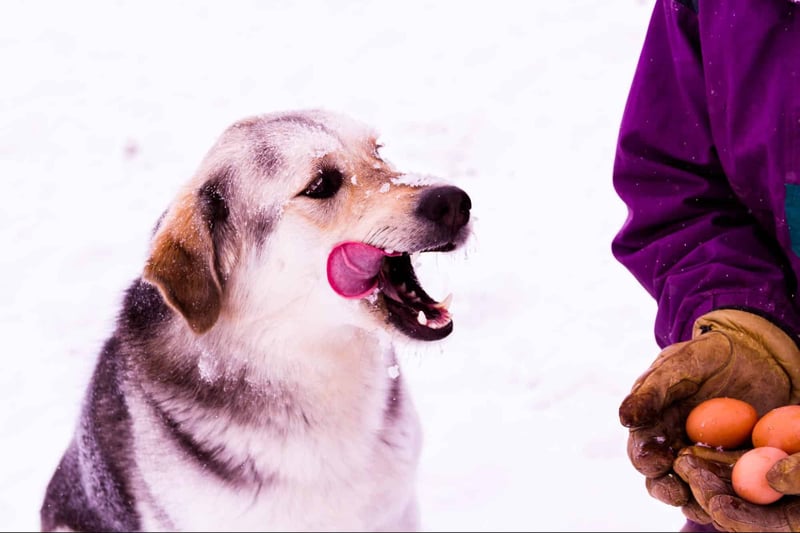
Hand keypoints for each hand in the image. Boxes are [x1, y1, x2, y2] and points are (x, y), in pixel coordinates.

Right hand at [619, 309, 799, 526]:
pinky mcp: (736, 465)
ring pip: (694, 490)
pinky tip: (734, 495)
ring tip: (707, 499)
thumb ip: (652, 391)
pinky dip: (729, 495)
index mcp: (654, 425)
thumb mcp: (678, 365)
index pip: (642, 451)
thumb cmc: (707, 355)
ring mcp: (705, 459)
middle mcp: (674, 447)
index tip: (656, 461)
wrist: (753, 354)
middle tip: (679, 490)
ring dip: (698, 498)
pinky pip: (729, 488)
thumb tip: (624, 418)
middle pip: (663, 480)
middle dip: (668, 489)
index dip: (646, 459)